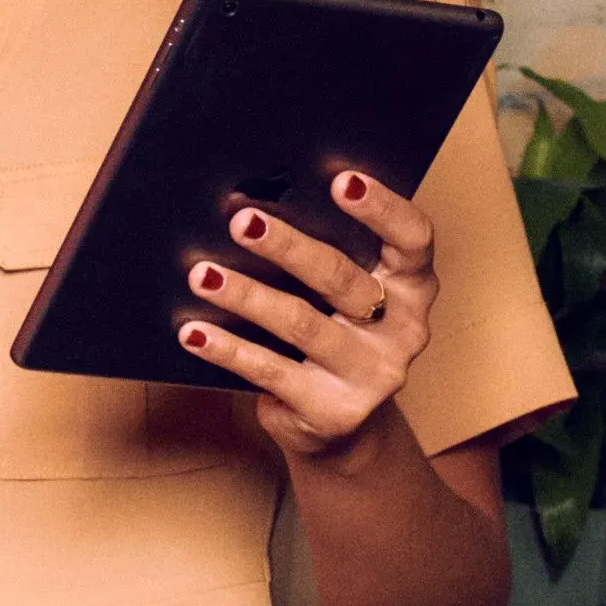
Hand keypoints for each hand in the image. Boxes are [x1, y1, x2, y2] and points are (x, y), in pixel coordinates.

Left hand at [176, 169, 440, 459]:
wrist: (335, 425)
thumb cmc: (329, 334)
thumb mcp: (336, 295)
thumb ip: (317, 255)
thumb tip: (247, 207)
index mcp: (412, 285)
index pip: (412, 238)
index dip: (382, 207)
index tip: (340, 180)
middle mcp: (403, 329)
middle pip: (341, 278)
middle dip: (287, 246)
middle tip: (242, 221)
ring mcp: (373, 374)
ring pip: (301, 323)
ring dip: (246, 295)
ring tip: (202, 275)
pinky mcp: (334, 411)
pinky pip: (271, 371)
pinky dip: (227, 349)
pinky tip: (193, 332)